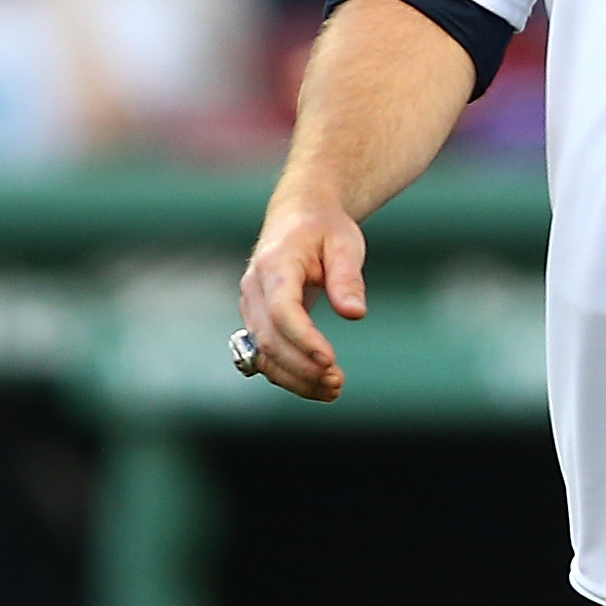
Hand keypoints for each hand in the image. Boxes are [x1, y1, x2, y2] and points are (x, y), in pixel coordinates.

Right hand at [236, 185, 368, 401]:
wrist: (298, 216)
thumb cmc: (324, 228)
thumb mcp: (345, 244)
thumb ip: (348, 278)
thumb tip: (355, 313)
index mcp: (274, 263)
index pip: (282, 309)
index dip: (304, 339)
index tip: (330, 360)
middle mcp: (254, 287)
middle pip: (269, 338)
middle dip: (302, 367)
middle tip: (338, 382)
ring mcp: (250, 306)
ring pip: (263, 354)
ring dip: (295, 378)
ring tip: (334, 390)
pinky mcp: (256, 320)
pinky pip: (265, 355)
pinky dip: (289, 375)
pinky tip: (318, 386)